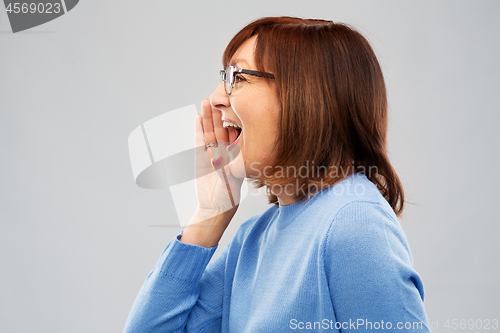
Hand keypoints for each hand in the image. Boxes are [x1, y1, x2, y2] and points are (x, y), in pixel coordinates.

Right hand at [191, 98, 244, 223]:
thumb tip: (222, 161)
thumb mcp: (232, 183)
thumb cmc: (228, 197)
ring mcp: (213, 153)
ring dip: (208, 118)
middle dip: (218, 113)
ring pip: (210, 132)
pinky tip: (197, 118)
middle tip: (216, 98)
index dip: (232, 119)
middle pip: (221, 129)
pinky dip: (198, 130)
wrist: (215, 208)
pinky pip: (200, 141)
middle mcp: (226, 152)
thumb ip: (228, 170)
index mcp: (237, 155)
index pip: (235, 133)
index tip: (232, 104)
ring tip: (206, 103)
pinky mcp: (201, 158)